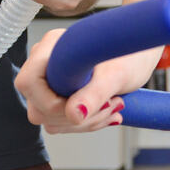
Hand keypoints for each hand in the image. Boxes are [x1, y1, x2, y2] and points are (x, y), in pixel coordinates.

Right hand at [14, 27, 160, 133]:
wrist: (141, 53)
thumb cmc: (132, 54)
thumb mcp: (117, 74)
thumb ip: (95, 92)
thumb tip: (73, 114)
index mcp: (53, 47)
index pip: (28, 83)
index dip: (50, 102)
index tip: (83, 105)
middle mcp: (45, 63)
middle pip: (38, 107)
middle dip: (75, 116)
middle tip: (111, 105)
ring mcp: (50, 81)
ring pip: (50, 119)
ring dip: (84, 122)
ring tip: (115, 106)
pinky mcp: (60, 95)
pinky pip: (62, 121)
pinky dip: (86, 122)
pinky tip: (109, 111)